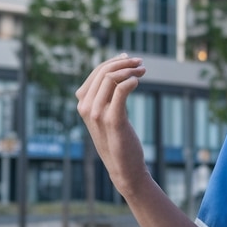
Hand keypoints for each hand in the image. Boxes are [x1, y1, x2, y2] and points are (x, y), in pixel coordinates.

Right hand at [76, 54, 148, 192]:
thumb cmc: (117, 139)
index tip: (130, 59)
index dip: (114, 61)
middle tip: (141, 63)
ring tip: (143, 71)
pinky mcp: (113, 120)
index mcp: (83, 104)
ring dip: (130, 70)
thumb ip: (107, 96)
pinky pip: (121, 91)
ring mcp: (98, 114)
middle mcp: (86, 107)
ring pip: (111, 78)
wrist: (123, 167)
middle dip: (124, 63)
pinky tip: (138, 81)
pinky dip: (131, 81)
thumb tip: (119, 70)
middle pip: (104, 72)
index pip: (96, 72)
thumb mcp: (107, 115)